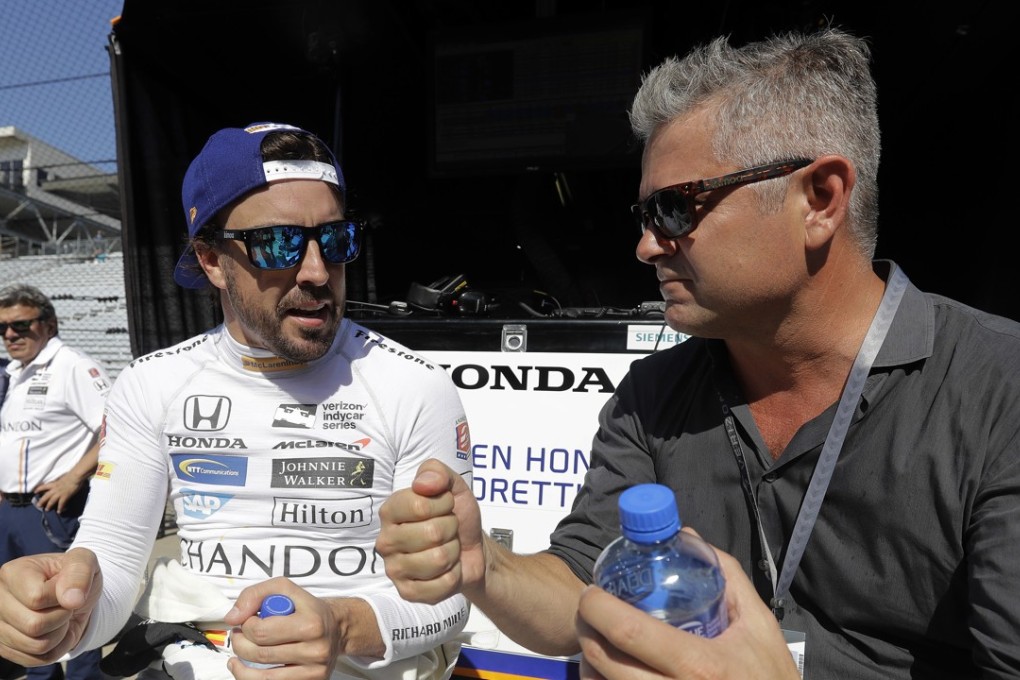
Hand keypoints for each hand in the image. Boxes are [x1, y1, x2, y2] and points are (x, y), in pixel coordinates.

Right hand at [0, 549, 101, 666]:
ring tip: (60, 618)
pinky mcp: (5, 647)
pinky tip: (54, 631)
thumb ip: (79, 573)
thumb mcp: (84, 562)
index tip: (68, 589)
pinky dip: (55, 649)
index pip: (36, 598)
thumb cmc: (75, 577)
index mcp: (12, 573)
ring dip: (59, 634)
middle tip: (65, 606)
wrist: (72, 598)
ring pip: (35, 646)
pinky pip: (35, 659)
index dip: (62, 598)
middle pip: (34, 625)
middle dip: (62, 618)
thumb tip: (72, 600)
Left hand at [34, 473, 85, 512]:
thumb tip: (60, 481)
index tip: (35, 492)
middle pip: (45, 496)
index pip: (43, 487)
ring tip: (47, 510)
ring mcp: (59, 493)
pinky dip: (60, 508)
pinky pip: (61, 504)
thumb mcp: (62, 477)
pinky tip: (59, 512)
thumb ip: (59, 480)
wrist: (76, 476)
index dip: (38, 489)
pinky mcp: (65, 496)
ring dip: (48, 506)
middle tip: (38, 506)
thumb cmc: (71, 475)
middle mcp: (55, 489)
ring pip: (51, 501)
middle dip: (41, 501)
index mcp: (54, 483)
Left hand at [226, 577, 379, 678]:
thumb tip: (232, 617)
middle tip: (240, 636)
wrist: (337, 629)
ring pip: (262, 677)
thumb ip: (255, 595)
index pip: (261, 632)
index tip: (249, 621)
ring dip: (241, 666)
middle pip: (260, 654)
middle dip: (240, 644)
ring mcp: (314, 671)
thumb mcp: (284, 589)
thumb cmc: (306, 609)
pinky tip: (245, 670)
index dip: (246, 625)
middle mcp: (316, 650)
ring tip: (238, 656)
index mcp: (311, 624)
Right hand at [376, 459, 485, 604]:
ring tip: (448, 548)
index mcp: (390, 511)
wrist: (472, 548)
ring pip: (439, 560)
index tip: (445, 506)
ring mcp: (394, 569)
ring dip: (453, 552)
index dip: (444, 504)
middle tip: (448, 530)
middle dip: (451, 529)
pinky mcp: (407, 592)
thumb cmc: (456, 516)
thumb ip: (436, 472)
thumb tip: (423, 484)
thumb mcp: (453, 485)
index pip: (420, 505)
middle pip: (432, 533)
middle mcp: (386, 540)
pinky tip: (447, 569)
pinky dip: (454, 575)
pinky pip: (442, 584)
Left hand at [576, 533, 799, 679]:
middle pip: (607, 662)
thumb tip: (686, 534)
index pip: (631, 632)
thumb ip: (726, 574)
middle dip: (586, 632)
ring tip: (593, 642)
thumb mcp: (759, 624)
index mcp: (700, 664)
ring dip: (589, 663)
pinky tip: (607, 672)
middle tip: (586, 612)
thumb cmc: (769, 675)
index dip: (600, 608)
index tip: (591, 592)